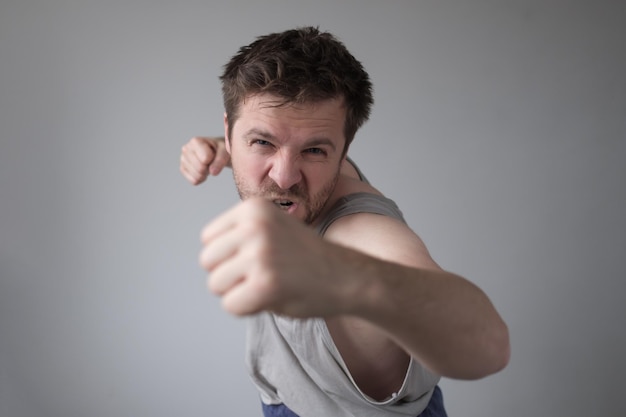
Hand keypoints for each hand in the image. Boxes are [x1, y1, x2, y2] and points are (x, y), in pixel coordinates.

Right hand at [180, 136, 229, 184]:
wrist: (216, 151)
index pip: (206, 159)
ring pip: (197, 176)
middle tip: (212, 161)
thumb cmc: (220, 149)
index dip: (214, 160)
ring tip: (207, 164)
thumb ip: (221, 160)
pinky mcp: (183, 169)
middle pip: (200, 169)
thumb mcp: (225, 151)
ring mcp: (183, 160)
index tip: (215, 154)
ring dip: (206, 173)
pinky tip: (203, 170)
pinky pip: (194, 181)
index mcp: (195, 141)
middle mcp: (186, 149)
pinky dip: (201, 178)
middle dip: (210, 168)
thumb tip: (213, 172)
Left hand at [199, 198, 351, 316]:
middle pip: (207, 261)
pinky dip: (248, 309)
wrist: (346, 276)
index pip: (208, 238)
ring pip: (216, 284)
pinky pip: (231, 305)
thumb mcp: (272, 227)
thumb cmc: (306, 257)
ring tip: (269, 284)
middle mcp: (254, 226)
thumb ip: (240, 233)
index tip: (256, 257)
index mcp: (253, 208)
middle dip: (229, 274)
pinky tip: (272, 298)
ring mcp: (259, 255)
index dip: (228, 254)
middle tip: (261, 275)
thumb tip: (207, 256)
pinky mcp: (264, 284)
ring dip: (238, 292)